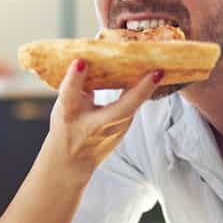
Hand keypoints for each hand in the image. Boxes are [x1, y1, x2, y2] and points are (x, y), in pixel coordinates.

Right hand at [42, 59, 159, 180]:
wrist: (72, 161)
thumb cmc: (66, 128)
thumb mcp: (63, 106)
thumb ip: (76, 87)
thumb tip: (88, 62)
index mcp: (70, 115)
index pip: (71, 95)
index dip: (75, 78)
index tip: (81, 61)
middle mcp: (93, 125)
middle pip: (121, 109)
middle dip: (140, 90)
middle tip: (157, 72)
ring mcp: (113, 132)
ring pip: (133, 108)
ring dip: (148, 89)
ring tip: (159, 67)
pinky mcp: (123, 130)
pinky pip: (134, 107)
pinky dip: (142, 92)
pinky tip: (151, 77)